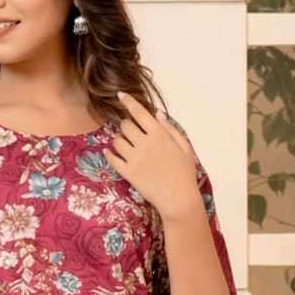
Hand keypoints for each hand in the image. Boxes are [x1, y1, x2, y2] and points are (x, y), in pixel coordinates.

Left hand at [104, 93, 199, 220]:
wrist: (179, 199)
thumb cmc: (185, 174)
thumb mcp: (184, 148)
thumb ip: (171, 129)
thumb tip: (158, 114)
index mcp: (159, 135)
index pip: (140, 112)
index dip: (128, 101)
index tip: (120, 95)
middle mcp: (145, 144)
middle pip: (125, 125)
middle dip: (127, 126)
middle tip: (132, 133)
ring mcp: (135, 158)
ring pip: (117, 140)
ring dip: (119, 140)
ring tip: (126, 146)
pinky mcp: (128, 173)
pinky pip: (112, 159)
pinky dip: (109, 154)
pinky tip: (110, 153)